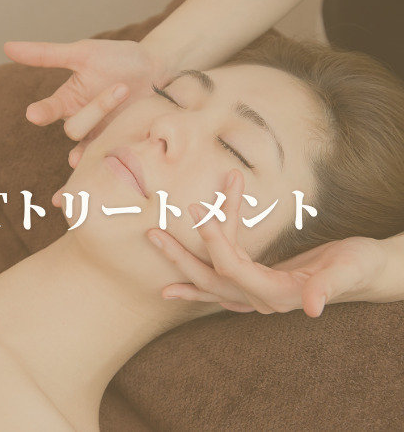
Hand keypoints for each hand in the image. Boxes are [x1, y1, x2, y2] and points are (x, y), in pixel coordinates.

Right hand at [3, 39, 171, 166]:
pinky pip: (104, 161)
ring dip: (108, 125)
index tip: (34, 114)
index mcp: (68, 100)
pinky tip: (108, 166)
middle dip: (97, 110)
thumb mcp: (84, 53)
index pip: (48, 110)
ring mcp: (98, 136)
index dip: (42, 113)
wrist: (157, 70)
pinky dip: (102, 166)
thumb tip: (6, 47)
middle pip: (74, 130)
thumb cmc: (118, 58)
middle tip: (121, 88)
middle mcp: (80, 120)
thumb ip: (47, 54)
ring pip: (89, 146)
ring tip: (127, 97)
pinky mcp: (117, 145)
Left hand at [146, 169, 389, 317]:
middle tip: (152, 233)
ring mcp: (256, 295)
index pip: (234, 268)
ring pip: (210, 280)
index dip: (215, 240)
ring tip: (155, 240)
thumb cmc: (360, 265)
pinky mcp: (255, 286)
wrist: (365, 274)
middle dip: (181, 257)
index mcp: (278, 294)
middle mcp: (261, 299)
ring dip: (182, 261)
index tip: (199, 210)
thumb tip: (312, 308)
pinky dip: (196, 281)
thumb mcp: (350, 269)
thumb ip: (330, 286)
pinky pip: (219, 285)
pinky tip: (174, 284)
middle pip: (211, 280)